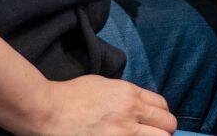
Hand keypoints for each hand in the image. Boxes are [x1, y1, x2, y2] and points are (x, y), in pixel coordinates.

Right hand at [29, 75, 174, 135]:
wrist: (48, 112)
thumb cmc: (71, 96)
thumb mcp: (104, 85)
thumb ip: (125, 95)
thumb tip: (139, 104)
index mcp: (129, 94)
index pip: (162, 106)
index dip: (161, 115)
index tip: (156, 121)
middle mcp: (130, 113)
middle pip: (168, 125)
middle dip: (164, 130)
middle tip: (154, 134)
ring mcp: (123, 134)